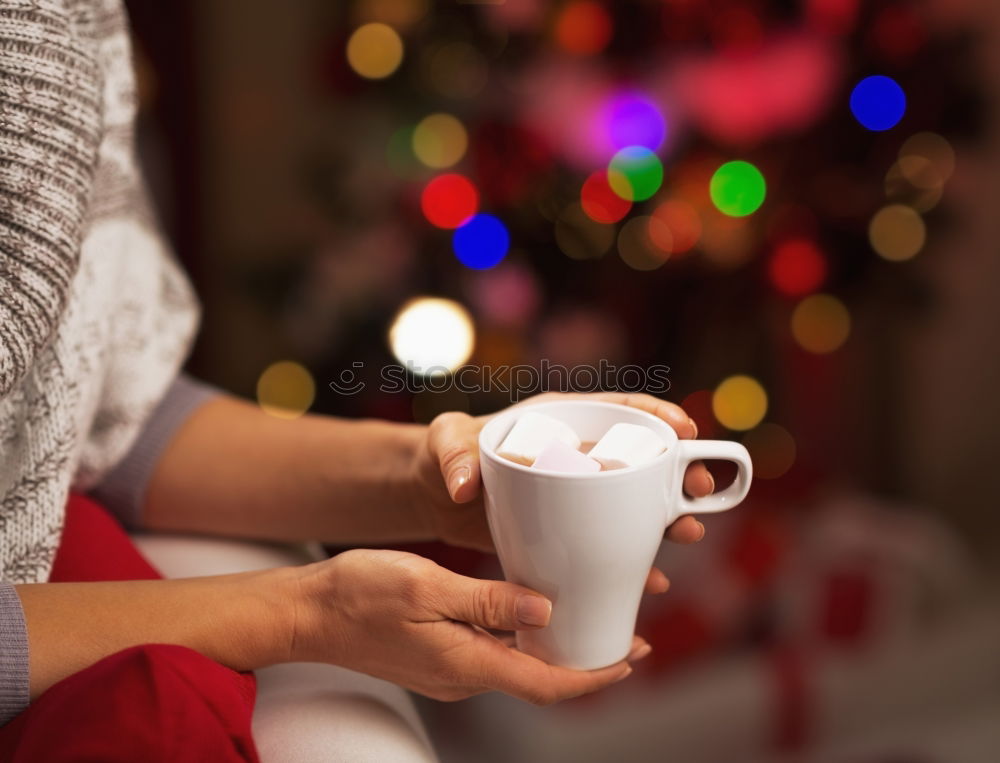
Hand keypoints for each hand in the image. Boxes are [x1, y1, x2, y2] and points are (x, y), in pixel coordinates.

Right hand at [290, 548, 647, 703]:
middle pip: (539, 679)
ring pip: (518, 666)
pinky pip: (493, 654)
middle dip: (585, 662)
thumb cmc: (359, 593)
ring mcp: (449, 668)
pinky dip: (523, 640)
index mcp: (465, 663)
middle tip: (624, 633)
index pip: (546, 685)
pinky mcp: (438, 656)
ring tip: (589, 618)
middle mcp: (463, 675)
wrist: (308, 611)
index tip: (631, 658)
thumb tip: (544, 613)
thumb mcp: (426, 587)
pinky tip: (533, 614)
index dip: (594, 676)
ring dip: (556, 650)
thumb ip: (487, 602)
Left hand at [410, 392, 715, 594]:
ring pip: (634, 504)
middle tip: (698, 491)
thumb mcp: (444, 443)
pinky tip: (651, 580)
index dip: (656, 415)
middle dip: (676, 471)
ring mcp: (577, 496)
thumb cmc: (442, 453)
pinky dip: (630, 561)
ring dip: (665, 517)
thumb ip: (454, 454)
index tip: (686, 430)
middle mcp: (577, 455)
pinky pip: (608, 544)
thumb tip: (465, 485)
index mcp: (558, 420)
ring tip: (688, 532)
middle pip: (639, 459)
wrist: (433, 496)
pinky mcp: (568, 532)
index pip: (617, 408)